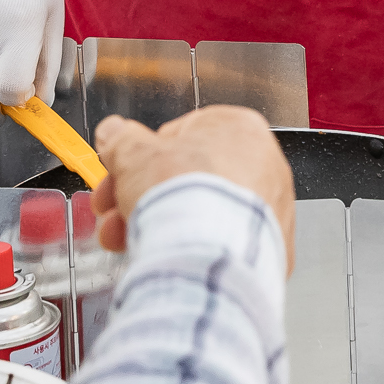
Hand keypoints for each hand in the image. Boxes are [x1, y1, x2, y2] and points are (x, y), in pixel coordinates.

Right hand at [93, 106, 296, 270]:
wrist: (210, 255)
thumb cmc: (186, 197)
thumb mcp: (135, 155)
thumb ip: (122, 140)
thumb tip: (115, 133)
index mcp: (239, 128)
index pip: (183, 136)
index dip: (142, 158)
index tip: (121, 174)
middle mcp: (264, 164)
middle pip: (189, 177)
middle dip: (145, 195)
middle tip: (116, 211)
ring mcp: (269, 208)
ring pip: (203, 211)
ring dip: (160, 223)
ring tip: (129, 238)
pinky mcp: (267, 246)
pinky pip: (221, 241)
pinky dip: (194, 247)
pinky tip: (166, 255)